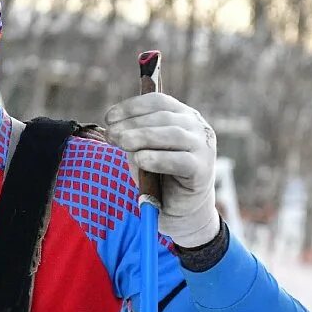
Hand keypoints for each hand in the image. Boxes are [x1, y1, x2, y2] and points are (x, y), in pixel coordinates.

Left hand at [104, 92, 219, 247]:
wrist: (179, 209)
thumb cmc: (158, 175)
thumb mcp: (142, 149)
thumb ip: (132, 135)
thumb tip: (115, 125)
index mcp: (183, 116)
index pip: (158, 102)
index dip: (132, 107)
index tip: (109, 117)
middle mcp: (197, 127)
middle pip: (163, 117)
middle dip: (132, 124)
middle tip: (110, 135)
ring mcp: (203, 147)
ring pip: (172, 134)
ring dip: (143, 136)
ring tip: (121, 143)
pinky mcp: (202, 170)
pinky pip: (179, 160)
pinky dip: (158, 158)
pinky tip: (140, 160)